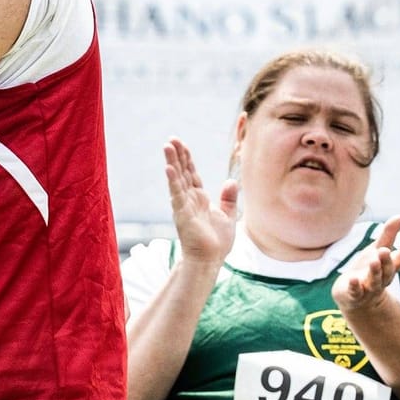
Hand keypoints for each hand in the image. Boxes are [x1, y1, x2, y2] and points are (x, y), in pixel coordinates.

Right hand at [163, 138, 235, 266]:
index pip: (191, 173)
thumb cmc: (216, 242)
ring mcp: (184, 205)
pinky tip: (169, 168)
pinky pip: (177, 194)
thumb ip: (228, 198)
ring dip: (172, 162)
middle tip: (172, 139)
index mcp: (199, 198)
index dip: (186, 159)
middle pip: (182, 172)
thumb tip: (232, 181)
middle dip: (177, 155)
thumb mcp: (228, 216)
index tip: (181, 144)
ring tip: (167, 146)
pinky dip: (173, 181)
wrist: (210, 260)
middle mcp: (189, 199)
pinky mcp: (182, 213)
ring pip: (177, 179)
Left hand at [334, 217, 399, 314]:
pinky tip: (353, 278)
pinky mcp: (354, 294)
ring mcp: (368, 288)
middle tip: (384, 250)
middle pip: (386, 271)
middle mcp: (381, 279)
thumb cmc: (368, 269)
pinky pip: (356, 291)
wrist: (354, 297)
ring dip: (374, 271)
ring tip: (373, 260)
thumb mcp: (376, 251)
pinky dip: (355, 286)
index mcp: (387, 269)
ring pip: (374, 281)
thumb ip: (388, 235)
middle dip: (386, 261)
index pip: (398, 262)